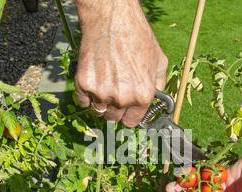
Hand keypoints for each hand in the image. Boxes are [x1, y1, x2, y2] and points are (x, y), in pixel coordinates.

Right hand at [74, 0, 167, 126]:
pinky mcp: (83, 84)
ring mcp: (101, 92)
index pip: (131, 122)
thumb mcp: (159, 61)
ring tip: (104, 83)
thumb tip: (158, 100)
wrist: (111, 19)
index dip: (129, 115)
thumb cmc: (137, 37)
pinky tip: (93, 80)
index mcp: (142, 96)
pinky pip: (82, 102)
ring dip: (100, 102)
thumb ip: (159, 85)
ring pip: (98, 111)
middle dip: (114, 108)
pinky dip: (86, 95)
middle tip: (114, 91)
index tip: (126, 110)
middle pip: (113, 118)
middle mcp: (122, 98)